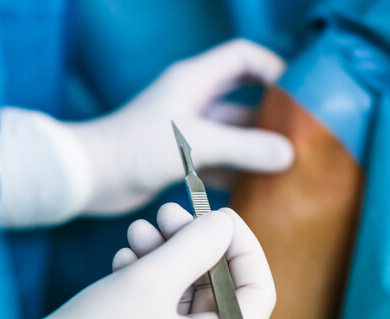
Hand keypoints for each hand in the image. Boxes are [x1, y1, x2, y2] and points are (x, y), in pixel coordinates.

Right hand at [12, 205, 275, 318]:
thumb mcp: (150, 281)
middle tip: (166, 211)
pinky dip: (146, 275)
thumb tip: (224, 223)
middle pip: (219, 286)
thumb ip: (195, 246)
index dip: (243, 246)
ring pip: (186, 290)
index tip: (217, 214)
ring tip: (136, 231)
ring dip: (165, 253)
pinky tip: (122, 259)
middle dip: (193, 242)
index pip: (258, 291)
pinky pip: (160, 305)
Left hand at [73, 39, 293, 214]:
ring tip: (287, 168)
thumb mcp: (197, 144)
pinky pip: (219, 159)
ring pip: (233, 133)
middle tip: (302, 137)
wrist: (88, 177)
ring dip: (256, 148)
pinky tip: (258, 190)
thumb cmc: (135, 149)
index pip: (244, 57)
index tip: (299, 93)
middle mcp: (193, 100)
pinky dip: (237, 172)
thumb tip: (289, 154)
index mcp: (195, 80)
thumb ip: (244, 148)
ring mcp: (187, 129)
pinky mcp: (180, 157)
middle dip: (272, 116)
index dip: (273, 68)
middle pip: (245, 97)